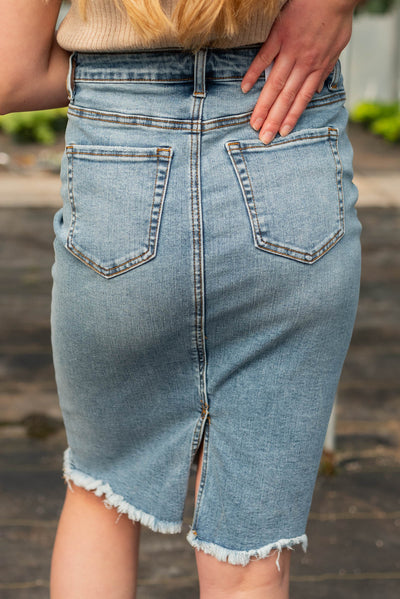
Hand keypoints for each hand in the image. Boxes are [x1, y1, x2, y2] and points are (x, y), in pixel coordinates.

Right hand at [241, 0, 358, 143]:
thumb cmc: (336, 18)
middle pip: (286, 97)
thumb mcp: (338, 46)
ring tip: (254, 122)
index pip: (302, 99)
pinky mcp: (279, 35)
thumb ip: (326, 69)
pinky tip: (246, 89)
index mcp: (317, 67)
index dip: (291, 117)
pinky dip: (253, 73)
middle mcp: (303, 63)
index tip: (281, 133)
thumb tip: (317, 89)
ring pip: (274, 83)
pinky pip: (264, 57)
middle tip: (263, 138)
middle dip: (274, 119)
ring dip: (263, 105)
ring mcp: (290, 50)